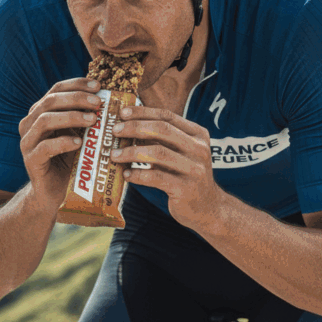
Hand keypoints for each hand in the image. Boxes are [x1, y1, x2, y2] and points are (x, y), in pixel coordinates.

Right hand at [19, 78, 102, 211]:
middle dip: (76, 99)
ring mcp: (28, 142)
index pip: (57, 90)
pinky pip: (45, 147)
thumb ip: (90, 120)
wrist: (55, 194)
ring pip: (45, 120)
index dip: (77, 84)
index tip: (98, 86)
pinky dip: (63, 142)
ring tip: (93, 120)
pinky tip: (79, 143)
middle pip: (50, 101)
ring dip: (71, 117)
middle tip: (98, 103)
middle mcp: (30, 124)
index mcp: (41, 113)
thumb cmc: (71, 163)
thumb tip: (116, 104)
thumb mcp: (82, 137)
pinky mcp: (31, 160)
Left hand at [109, 106, 222, 228]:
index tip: (122, 113)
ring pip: (158, 153)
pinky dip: (138, 175)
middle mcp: (199, 149)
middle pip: (162, 129)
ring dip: (132, 152)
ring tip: (114, 155)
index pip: (167, 116)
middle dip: (135, 127)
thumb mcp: (180, 154)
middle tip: (115, 131)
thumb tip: (128, 126)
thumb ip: (162, 140)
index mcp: (197, 134)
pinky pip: (156, 177)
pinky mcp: (185, 189)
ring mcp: (194, 169)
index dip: (143, 112)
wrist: (207, 208)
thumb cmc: (186, 177)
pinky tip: (126, 175)